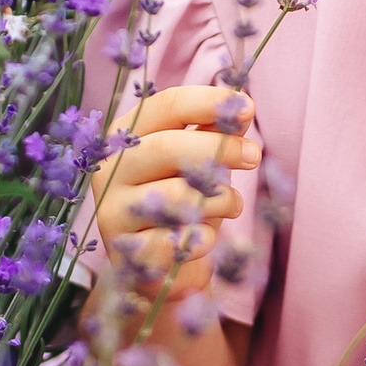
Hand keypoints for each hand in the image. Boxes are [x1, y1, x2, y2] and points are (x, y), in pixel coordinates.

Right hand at [87, 82, 258, 313]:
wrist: (161, 263)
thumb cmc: (183, 199)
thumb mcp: (199, 159)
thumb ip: (216, 131)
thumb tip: (242, 105)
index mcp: (126, 136)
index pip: (164, 107)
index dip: (207, 102)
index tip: (247, 107)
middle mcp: (111, 170)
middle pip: (166, 147)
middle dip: (220, 148)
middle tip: (254, 155)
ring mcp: (114, 213)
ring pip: (178, 196)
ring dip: (219, 199)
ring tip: (229, 204)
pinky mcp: (130, 253)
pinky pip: (182, 240)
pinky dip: (206, 237)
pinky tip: (204, 237)